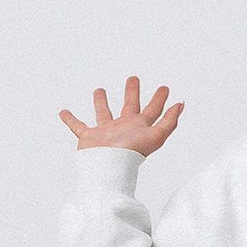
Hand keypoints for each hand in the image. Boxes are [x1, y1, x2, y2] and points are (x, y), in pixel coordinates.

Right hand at [59, 75, 184, 156]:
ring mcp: (105, 133)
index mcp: (139, 127)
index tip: (165, 87)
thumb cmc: (131, 154)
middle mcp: (123, 128)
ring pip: (103, 113)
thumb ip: (169, 121)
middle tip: (133, 78)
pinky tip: (63, 112)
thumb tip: (182, 105)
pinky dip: (70, 119)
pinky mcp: (88, 138)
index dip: (160, 98)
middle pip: (129, 106)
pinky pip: (77, 126)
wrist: (109, 168)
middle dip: (132, 92)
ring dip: (101, 102)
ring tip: (99, 90)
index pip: (153, 110)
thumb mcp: (156, 136)